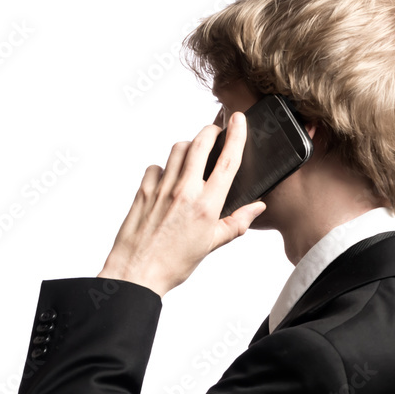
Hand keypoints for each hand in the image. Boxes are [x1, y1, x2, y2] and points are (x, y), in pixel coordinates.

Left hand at [97, 111, 264, 297]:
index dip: (236, 135)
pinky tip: (167, 180)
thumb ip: (237, 223)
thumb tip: (257, 208)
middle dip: (210, 130)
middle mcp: (184, 191)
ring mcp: (161, 189)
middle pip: (200, 144)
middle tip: (215, 129)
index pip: (227, 161)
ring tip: (193, 154)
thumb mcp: (212, 245)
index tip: (238, 119)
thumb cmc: (173, 264)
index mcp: (206, 205)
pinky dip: (163, 168)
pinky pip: (155, 167)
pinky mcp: (143, 191)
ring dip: (188, 146)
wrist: (137, 274)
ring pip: (177, 150)